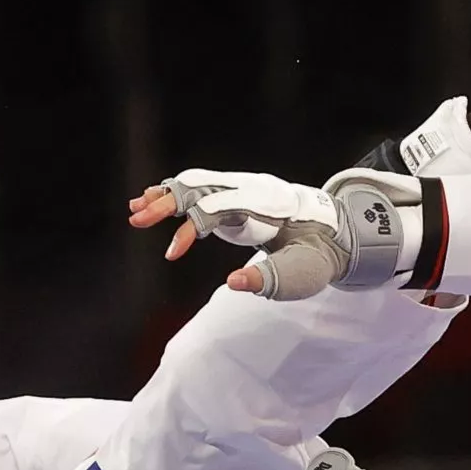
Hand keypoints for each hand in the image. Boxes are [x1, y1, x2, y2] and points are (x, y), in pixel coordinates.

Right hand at [128, 168, 423, 300]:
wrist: (335, 237)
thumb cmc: (315, 258)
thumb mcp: (298, 275)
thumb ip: (266, 280)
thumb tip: (232, 284)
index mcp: (262, 208)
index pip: (215, 210)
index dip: (190, 229)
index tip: (172, 255)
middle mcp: (249, 192)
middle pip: (200, 188)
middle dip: (167, 203)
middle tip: (137, 219)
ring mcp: (242, 192)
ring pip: (197, 185)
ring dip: (165, 197)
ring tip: (135, 210)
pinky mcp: (236, 198)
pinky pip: (201, 191)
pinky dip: (176, 195)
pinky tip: (151, 200)